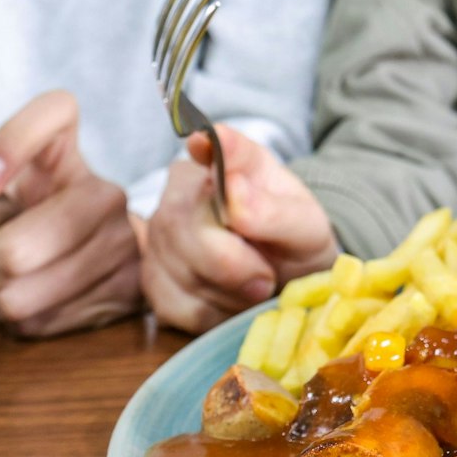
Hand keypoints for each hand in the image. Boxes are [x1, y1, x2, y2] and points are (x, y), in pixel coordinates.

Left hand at [0, 90, 142, 337]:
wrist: (111, 268)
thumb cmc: (36, 233)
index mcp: (64, 156)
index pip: (53, 115)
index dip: (12, 143)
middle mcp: (103, 192)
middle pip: (16, 249)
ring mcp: (123, 240)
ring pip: (20, 296)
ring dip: (0, 300)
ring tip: (15, 285)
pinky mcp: (127, 288)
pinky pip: (44, 321)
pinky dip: (29, 320)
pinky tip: (43, 302)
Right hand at [141, 125, 338, 332]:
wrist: (286, 277)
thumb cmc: (292, 240)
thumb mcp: (304, 224)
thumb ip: (275, 210)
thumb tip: (234, 192)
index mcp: (223, 164)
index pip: (212, 151)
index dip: (209, 149)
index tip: (203, 142)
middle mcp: (179, 192)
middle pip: (187, 228)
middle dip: (235, 265)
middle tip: (266, 276)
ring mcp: (158, 236)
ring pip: (182, 274)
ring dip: (230, 293)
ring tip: (252, 285)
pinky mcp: (152, 281)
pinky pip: (177, 307)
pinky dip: (213, 314)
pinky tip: (229, 300)